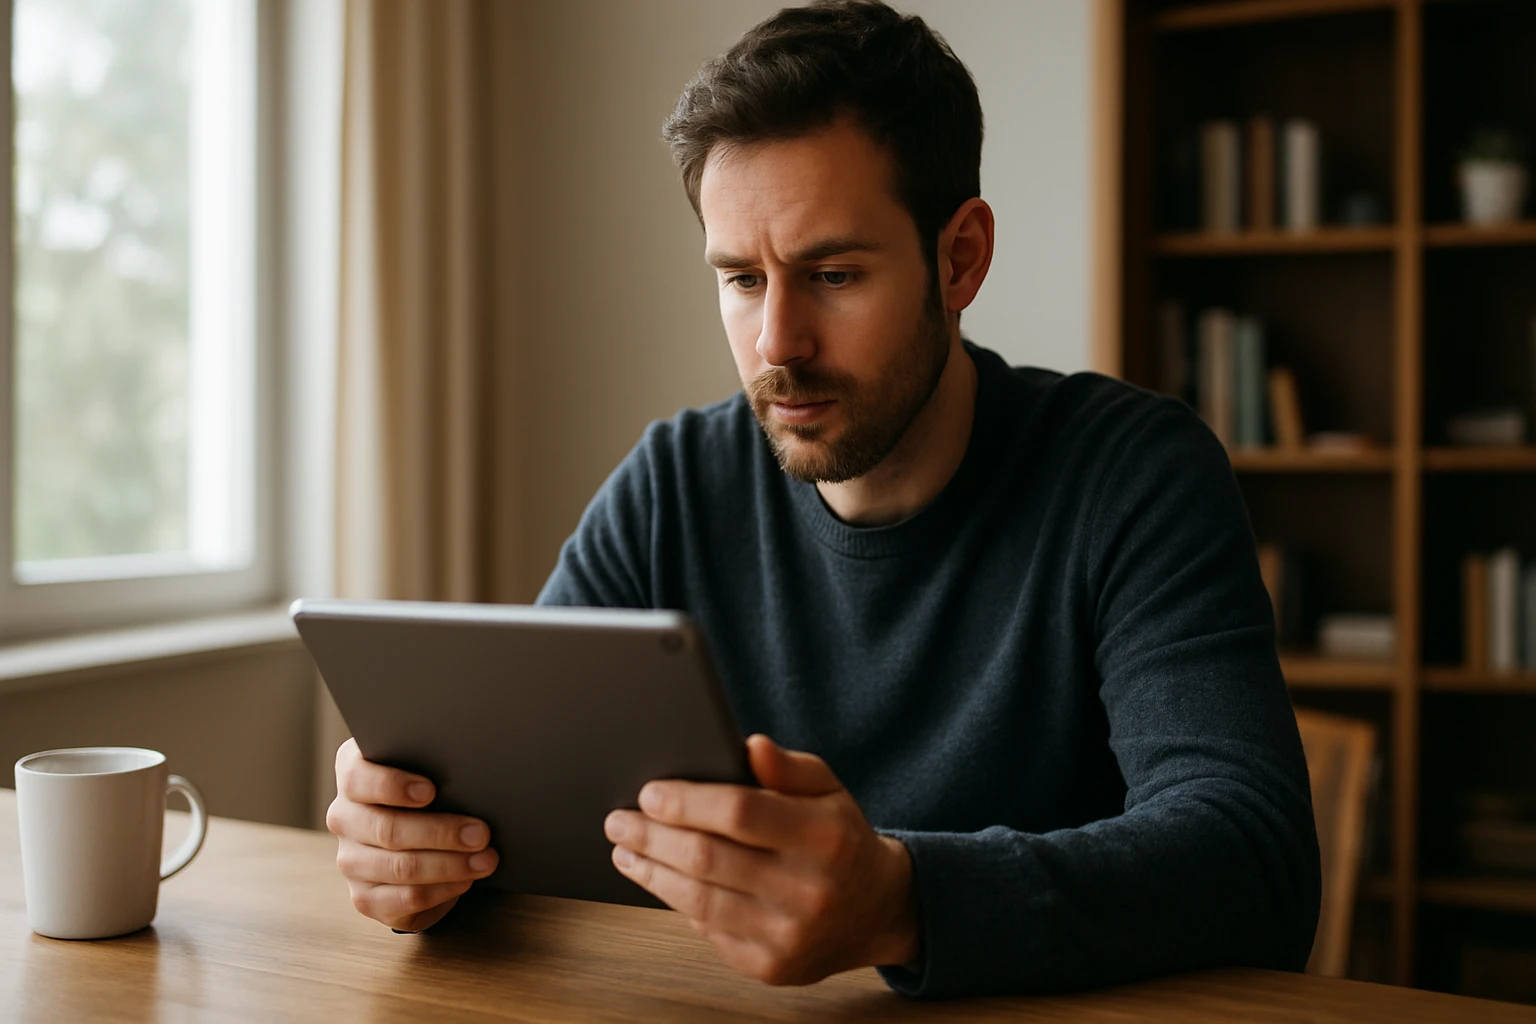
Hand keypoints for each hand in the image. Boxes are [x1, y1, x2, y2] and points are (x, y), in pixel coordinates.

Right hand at [326, 737, 498, 931]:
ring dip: (449, 865)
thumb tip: (471, 781)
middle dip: (440, 832)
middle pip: (387, 829)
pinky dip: (441, 890)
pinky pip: (404, 898)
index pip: (357, 779)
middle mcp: (344, 818)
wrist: (424, 841)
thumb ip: (436, 769)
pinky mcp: (365, 897)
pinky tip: (466, 881)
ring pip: (400, 867)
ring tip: (485, 860)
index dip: (392, 785)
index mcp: (353, 777)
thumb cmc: (432, 795)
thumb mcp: (431, 774)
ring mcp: (350, 861)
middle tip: (481, 834)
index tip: (430, 791)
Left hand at [603, 734, 918, 984]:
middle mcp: (808, 890)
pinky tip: (659, 880)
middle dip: (653, 836)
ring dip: (651, 873)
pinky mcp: (771, 968)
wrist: (877, 910)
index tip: (649, 793)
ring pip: (699, 901)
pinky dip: (678, 903)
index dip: (688, 802)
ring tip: (626, 849)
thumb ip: (789, 768)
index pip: (742, 813)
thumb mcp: (829, 790)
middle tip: (619, 820)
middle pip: (709, 859)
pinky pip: (709, 931)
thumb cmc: (840, 840)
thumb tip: (751, 746)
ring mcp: (788, 935)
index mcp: (825, 838)